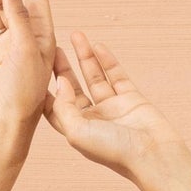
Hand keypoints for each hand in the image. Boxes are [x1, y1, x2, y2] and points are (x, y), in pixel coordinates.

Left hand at [45, 31, 183, 179]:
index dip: (46, 91)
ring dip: (85, 57)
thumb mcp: (77, 132)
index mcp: (78, 131)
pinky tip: (97, 46)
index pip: (56, 109)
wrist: (153, 155)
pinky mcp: (131, 99)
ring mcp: (113, 108)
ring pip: (94, 78)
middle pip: (73, 89)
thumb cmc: (114, 151)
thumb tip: (60, 82)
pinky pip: (116, 75)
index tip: (37, 70)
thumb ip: (64, 106)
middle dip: (63, 68)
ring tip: (76, 35)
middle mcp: (94, 120)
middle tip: (54, 48)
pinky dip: (107, 61)